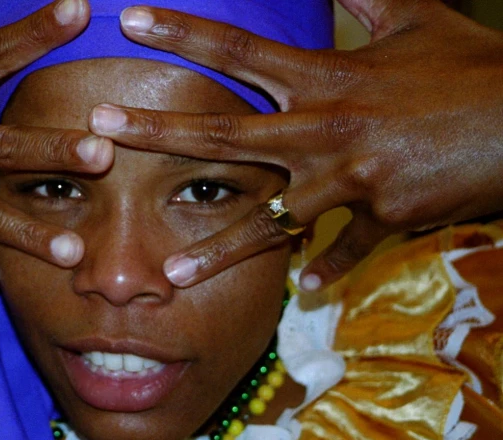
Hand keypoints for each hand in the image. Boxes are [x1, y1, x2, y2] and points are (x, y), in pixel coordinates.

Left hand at [89, 0, 502, 289]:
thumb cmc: (468, 67)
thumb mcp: (416, 20)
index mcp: (327, 76)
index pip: (240, 49)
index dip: (184, 31)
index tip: (132, 20)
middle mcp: (325, 129)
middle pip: (226, 133)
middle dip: (158, 133)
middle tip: (98, 132)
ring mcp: (350, 179)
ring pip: (271, 219)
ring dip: (220, 248)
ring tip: (174, 274)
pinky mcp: (382, 216)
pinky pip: (344, 249)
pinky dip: (325, 268)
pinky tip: (303, 289)